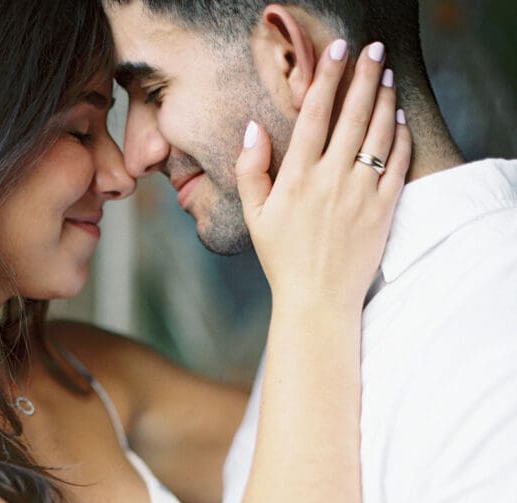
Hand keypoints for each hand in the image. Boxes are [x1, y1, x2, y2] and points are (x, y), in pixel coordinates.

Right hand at [236, 39, 410, 310]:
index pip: (314, 114)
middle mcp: (331, 180)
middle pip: (353, 114)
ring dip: (385, 99)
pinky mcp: (383, 210)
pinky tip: (399, 119)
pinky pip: (399, 164)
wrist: (317, 301)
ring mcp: (361, 194)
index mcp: (297, 179)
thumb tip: (254, 129)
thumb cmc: (283, 260)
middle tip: (373, 51)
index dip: (326, 76)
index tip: (336, 51)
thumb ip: (252, 171)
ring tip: (386, 77)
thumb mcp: (255, 217)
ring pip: (379, 133)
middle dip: (364, 76)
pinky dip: (401, 136)